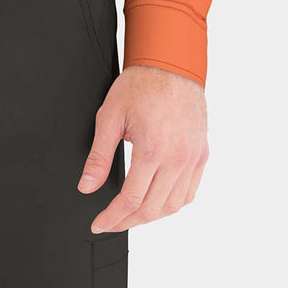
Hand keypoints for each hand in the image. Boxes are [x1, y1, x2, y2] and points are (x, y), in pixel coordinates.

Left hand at [78, 64, 207, 229]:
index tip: (99, 223)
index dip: (112, 217)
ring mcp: (192, 158)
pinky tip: (158, 202)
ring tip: (131, 215)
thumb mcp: (110, 116)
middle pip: (152, 208)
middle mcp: (177, 158)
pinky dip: (173, 204)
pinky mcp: (201, 154)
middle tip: (111, 222)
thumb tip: (86, 187)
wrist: (171, 64)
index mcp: (152, 149)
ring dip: (151, 216)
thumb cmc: (140, 85)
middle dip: (128, 221)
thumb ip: (98, 157)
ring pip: (173, 205)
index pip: (131, 200)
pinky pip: (189, 192)